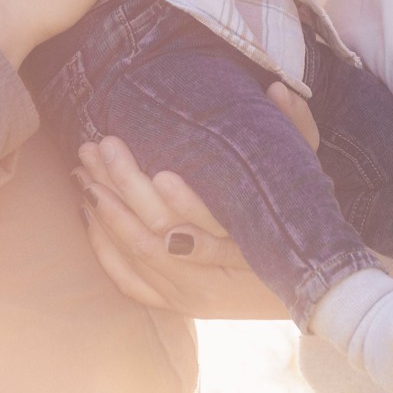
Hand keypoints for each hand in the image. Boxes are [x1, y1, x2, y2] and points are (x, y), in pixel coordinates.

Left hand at [73, 83, 318, 318]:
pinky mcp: (174, 304)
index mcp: (249, 253)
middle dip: (124, 189)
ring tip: (84, 170)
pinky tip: (86, 214)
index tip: (161, 172)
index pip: (209, 230)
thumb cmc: (304, 226)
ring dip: (106, 212)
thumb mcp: (307, 177)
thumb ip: (296, 130)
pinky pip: (127, 281)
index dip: (185, 204)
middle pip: (158, 236)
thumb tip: (279, 88)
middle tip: (100, 146)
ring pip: (134, 257)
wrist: (307, 288)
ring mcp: (188, 299)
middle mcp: (212, 284)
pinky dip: (103, 248)